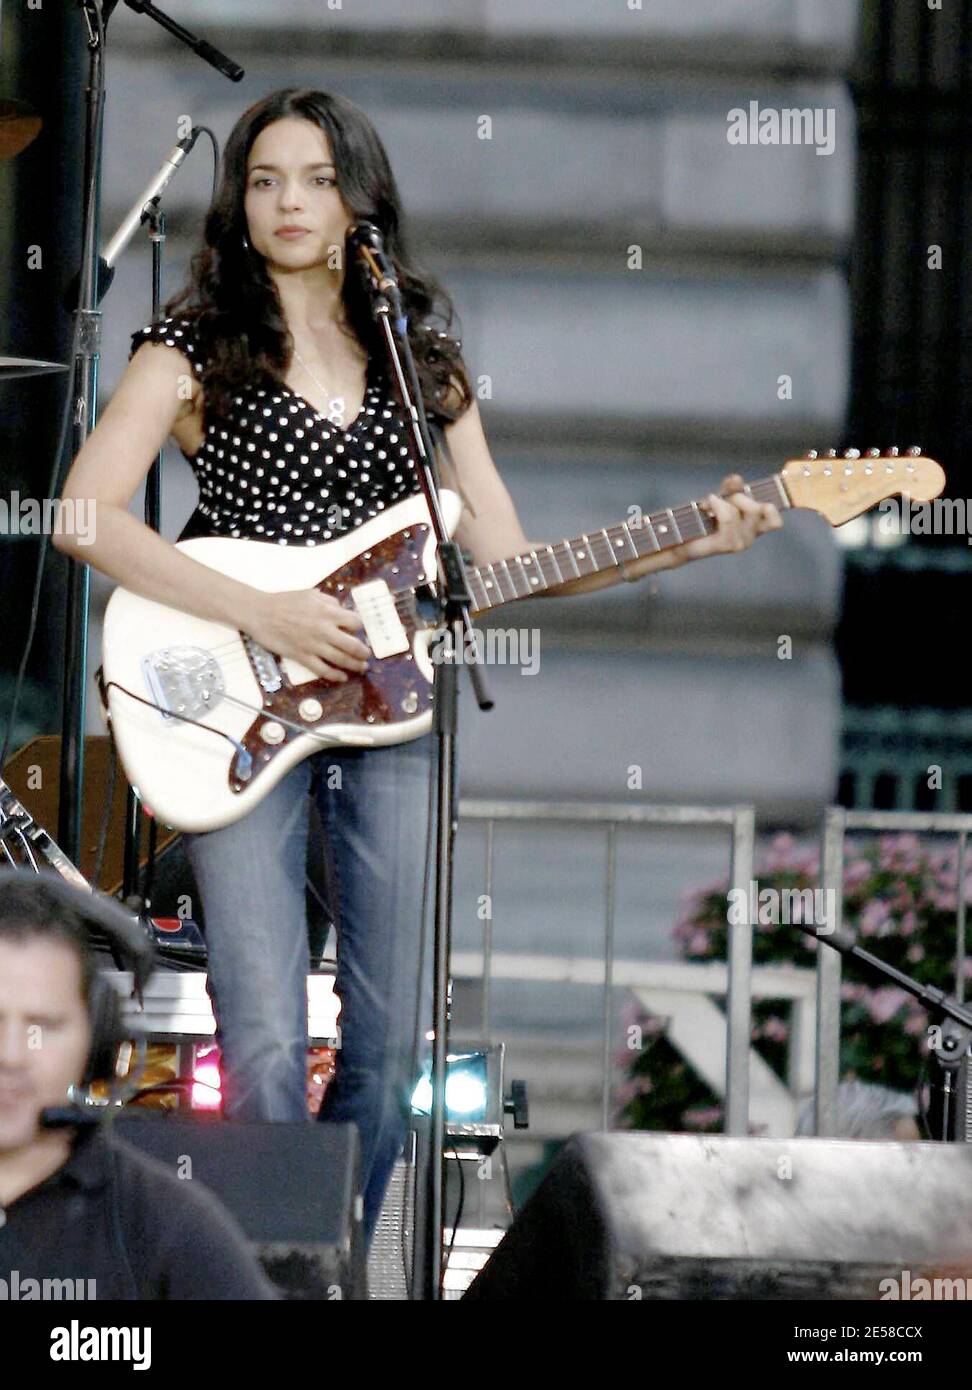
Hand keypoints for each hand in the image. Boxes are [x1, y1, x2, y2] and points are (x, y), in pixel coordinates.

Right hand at [245, 588, 371, 681]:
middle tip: (366, 655)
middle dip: (364, 652)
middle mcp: (324, 630)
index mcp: (328, 612)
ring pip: (342, 660)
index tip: (358, 631)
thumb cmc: (284, 601)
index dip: (359, 627)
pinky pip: (323, 670)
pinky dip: (335, 675)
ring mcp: (314, 645)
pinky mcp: (303, 657)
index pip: (355, 622)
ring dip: (355, 665)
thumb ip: (329, 602)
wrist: (261, 613)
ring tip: (361, 667)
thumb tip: (341, 610)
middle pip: (354, 645)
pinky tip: (342, 677)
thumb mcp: (311, 594)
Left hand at [678, 473, 782, 562]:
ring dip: (722, 502)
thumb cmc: (703, 518)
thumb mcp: (721, 498)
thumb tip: (737, 478)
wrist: (683, 536)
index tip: (762, 499)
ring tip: (709, 505)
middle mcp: (751, 536)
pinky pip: (728, 516)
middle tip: (723, 500)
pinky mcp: (726, 545)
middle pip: (757, 508)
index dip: (773, 508)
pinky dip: (716, 505)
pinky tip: (705, 506)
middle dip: (737, 497)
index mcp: (755, 527)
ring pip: (739, 510)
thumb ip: (731, 488)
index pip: (775, 521)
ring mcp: (740, 542)